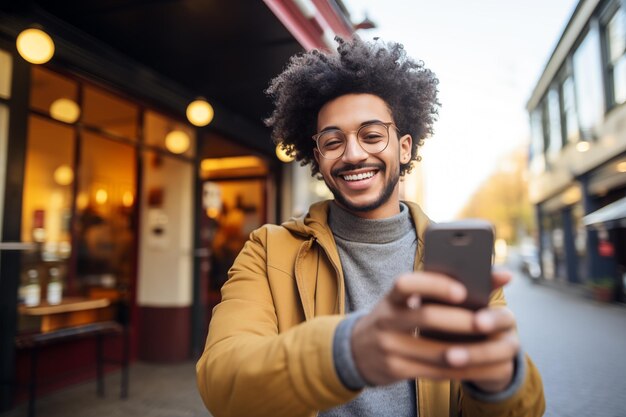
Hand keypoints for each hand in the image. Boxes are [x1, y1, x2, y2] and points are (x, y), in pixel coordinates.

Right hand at [351, 271, 518, 391]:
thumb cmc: (396, 318)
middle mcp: (385, 320)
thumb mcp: (404, 302)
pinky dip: (457, 369)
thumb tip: (503, 275)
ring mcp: (388, 347)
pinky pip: (432, 372)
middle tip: (485, 321)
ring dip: (464, 349)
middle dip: (458, 320)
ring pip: (432, 350)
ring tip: (488, 345)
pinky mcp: (395, 370)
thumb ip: (442, 288)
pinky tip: (475, 365)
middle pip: (424, 317)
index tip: (461, 290)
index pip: (405, 284)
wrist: (356, 350)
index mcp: (391, 299)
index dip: (433, 285)